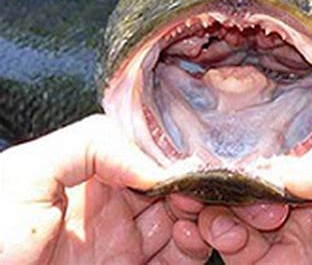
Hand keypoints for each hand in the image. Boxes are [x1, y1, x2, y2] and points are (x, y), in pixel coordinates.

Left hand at [0, 115, 209, 263]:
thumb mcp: (26, 173)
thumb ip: (88, 145)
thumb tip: (151, 166)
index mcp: (90, 173)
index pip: (144, 154)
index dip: (169, 156)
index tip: (185, 161)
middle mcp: (113, 206)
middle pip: (168, 187)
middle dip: (189, 183)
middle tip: (199, 186)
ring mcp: (124, 243)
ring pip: (180, 220)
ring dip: (197, 213)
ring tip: (199, 211)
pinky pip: (175, 259)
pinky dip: (191, 248)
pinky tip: (189, 237)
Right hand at [198, 117, 311, 263]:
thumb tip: (302, 167)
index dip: (290, 131)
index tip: (268, 133)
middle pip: (269, 162)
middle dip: (247, 166)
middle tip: (244, 177)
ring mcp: (286, 229)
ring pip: (241, 193)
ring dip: (229, 198)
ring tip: (240, 215)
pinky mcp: (261, 257)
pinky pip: (226, 231)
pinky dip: (218, 228)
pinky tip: (229, 234)